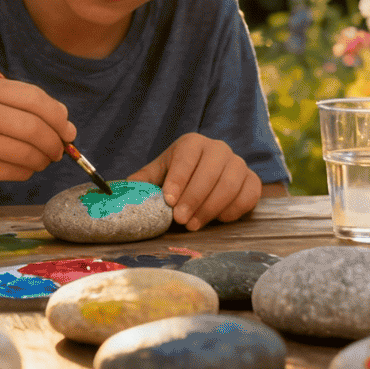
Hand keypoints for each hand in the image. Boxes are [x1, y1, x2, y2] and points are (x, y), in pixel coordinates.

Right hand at [0, 77, 75, 191]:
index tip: (68, 131)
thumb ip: (26, 108)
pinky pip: (15, 171)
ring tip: (41, 160)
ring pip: (27, 153)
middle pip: (33, 127)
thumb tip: (67, 126)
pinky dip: (27, 171)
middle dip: (54, 142)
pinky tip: (22, 167)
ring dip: (42, 160)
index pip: (34, 98)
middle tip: (59, 151)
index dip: (58, 116)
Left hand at [127, 133, 260, 230]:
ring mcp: (238, 164)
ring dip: (211, 207)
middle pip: (211, 172)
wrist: (206, 175)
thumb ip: (142, 181)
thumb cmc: (177, 177)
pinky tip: (218, 219)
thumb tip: (117, 191)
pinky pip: (249, 194)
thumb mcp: (158, 174)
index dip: (179, 179)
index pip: (187, 157)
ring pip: (230, 184)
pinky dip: (234, 209)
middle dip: (194, 198)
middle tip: (180, 220)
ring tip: (193, 224)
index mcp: (192, 143)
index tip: (169, 200)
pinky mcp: (252, 180)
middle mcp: (218, 148)